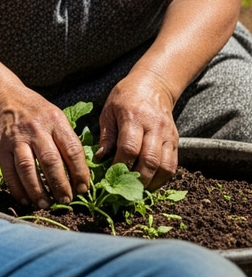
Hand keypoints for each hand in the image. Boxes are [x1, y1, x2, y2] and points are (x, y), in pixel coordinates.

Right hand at [0, 87, 90, 208]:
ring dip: (38, 191)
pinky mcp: (1, 146)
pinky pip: (9, 171)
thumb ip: (67, 139)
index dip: (80, 173)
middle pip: (50, 162)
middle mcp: (35, 129)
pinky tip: (25, 200)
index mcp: (54, 120)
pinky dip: (17, 189)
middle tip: (66, 200)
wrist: (4, 98)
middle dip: (60, 186)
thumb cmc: (36, 112)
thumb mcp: (56, 116)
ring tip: (46, 205)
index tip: (83, 189)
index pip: (72, 150)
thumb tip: (81, 173)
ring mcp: (16, 138)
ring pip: (28, 169)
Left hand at [96, 75, 178, 189]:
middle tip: (124, 190)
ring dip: (152, 183)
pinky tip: (150, 184)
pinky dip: (162, 179)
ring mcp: (167, 135)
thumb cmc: (125, 97)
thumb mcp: (109, 110)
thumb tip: (100, 159)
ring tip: (138, 191)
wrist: (153, 85)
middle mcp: (154, 127)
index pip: (129, 148)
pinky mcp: (175, 141)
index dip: (121, 165)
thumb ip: (106, 135)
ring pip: (165, 167)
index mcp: (133, 117)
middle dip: (137, 179)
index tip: (109, 176)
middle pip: (150, 160)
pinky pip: (173, 165)